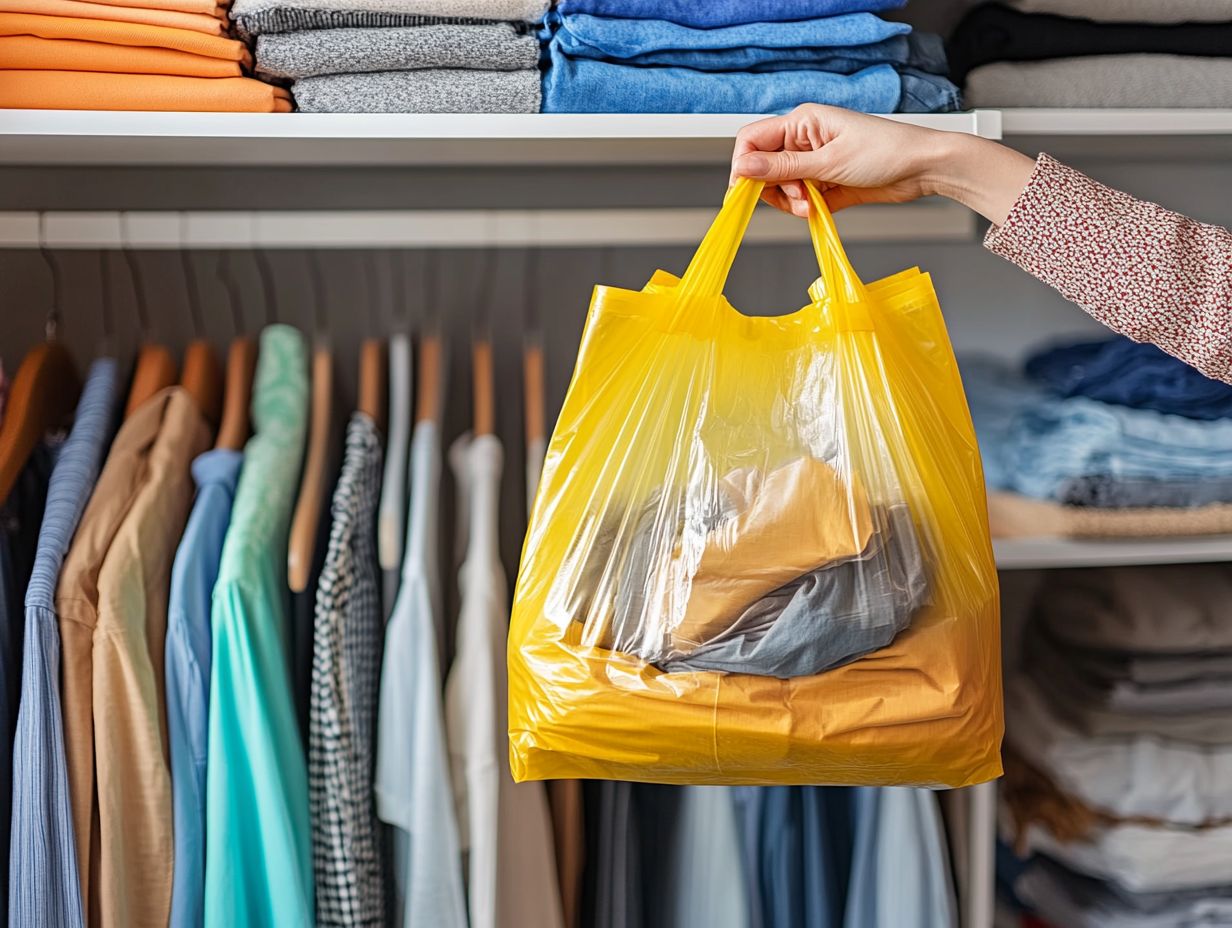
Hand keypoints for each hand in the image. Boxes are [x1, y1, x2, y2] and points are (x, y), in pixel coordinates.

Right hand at [731, 104, 1035, 225]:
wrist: (923, 169)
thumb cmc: (886, 151)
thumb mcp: (828, 161)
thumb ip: (782, 167)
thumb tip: (744, 168)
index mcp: (802, 122)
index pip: (753, 139)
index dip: (744, 165)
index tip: (744, 190)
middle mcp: (805, 140)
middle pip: (764, 168)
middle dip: (774, 188)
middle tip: (794, 198)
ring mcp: (815, 163)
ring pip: (781, 187)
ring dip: (790, 201)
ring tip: (812, 205)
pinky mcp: (826, 184)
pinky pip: (800, 200)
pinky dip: (805, 208)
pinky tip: (820, 209)